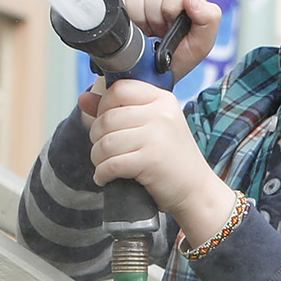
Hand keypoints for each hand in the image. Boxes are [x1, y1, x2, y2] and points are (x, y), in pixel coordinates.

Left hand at [91, 78, 237, 238]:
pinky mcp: (151, 160)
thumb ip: (118, 110)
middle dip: (97, 137)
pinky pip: (111, 163)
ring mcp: (157, 136)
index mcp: (162, 99)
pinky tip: (106, 177)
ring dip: (98, 158)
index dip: (103, 106)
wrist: (197, 190)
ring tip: (105, 165)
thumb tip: (83, 98)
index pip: (119, 89)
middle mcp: (161, 113)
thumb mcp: (150, 127)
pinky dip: (102, 174)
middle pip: (107, 117)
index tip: (108, 124)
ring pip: (106, 142)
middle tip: (105, 151)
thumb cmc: (172, 159)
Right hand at [116, 0, 223, 72]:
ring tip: (145, 29)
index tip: (170, 25)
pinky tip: (131, 24)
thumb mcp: (200, 45)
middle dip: (156, 14)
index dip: (173, 6)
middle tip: (157, 31)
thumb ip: (209, 19)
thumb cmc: (177, 56)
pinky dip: (123, 11)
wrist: (147, 72)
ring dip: (139, 14)